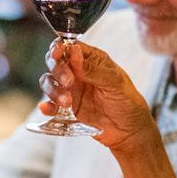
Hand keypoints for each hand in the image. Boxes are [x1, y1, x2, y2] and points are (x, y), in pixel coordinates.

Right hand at [37, 40, 155, 150]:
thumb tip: (74, 51)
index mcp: (92, 60)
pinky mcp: (66, 108)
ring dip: (53, 90)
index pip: (70, 46)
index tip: (57, 54)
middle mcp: (78, 72)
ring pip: (49, 82)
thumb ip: (93, 69)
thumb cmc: (127, 102)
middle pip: (55, 63)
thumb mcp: (115, 83)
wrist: (129, 131)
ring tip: (66, 102)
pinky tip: (49, 110)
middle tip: (68, 82)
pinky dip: (47, 107)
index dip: (60, 47)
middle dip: (57, 70)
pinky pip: (50, 104)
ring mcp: (71, 90)